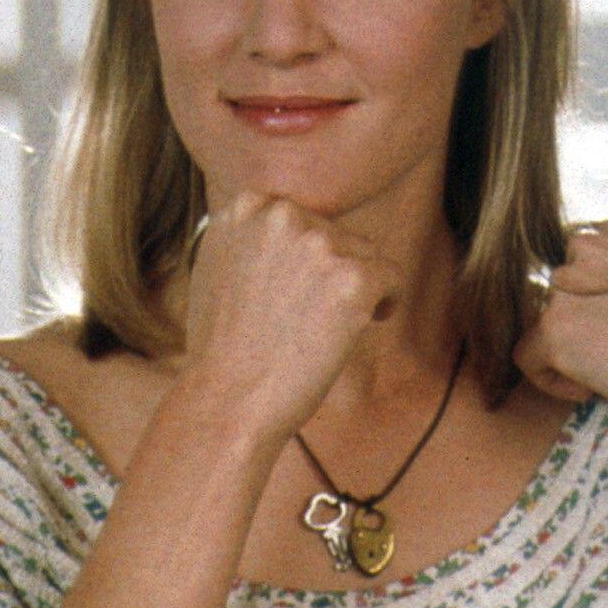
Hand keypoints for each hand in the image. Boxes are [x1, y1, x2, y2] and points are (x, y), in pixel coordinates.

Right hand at [176, 192, 402, 441]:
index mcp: (247, 207)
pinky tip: (361, 326)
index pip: (300, 218)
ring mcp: (319, 244)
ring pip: (364, 255)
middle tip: (306, 317)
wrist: (225, 399)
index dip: (303, 257)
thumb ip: (249, 237)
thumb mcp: (216, 267)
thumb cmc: (220, 347)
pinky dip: (384, 302)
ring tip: (321, 329)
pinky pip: (391, 277)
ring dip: (353, 288)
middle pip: (335, 234)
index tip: (295, 291)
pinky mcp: (353, 278)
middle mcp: (282, 215)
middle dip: (330, 272)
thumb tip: (284, 221)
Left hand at [513, 220, 607, 418]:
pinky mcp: (554, 327)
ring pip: (542, 326)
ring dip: (571, 354)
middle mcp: (588, 248)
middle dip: (583, 327)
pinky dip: (551, 381)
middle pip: (556, 296)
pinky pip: (525, 358)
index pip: (578, 262)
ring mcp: (567, 288)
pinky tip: (589, 389)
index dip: (596, 300)